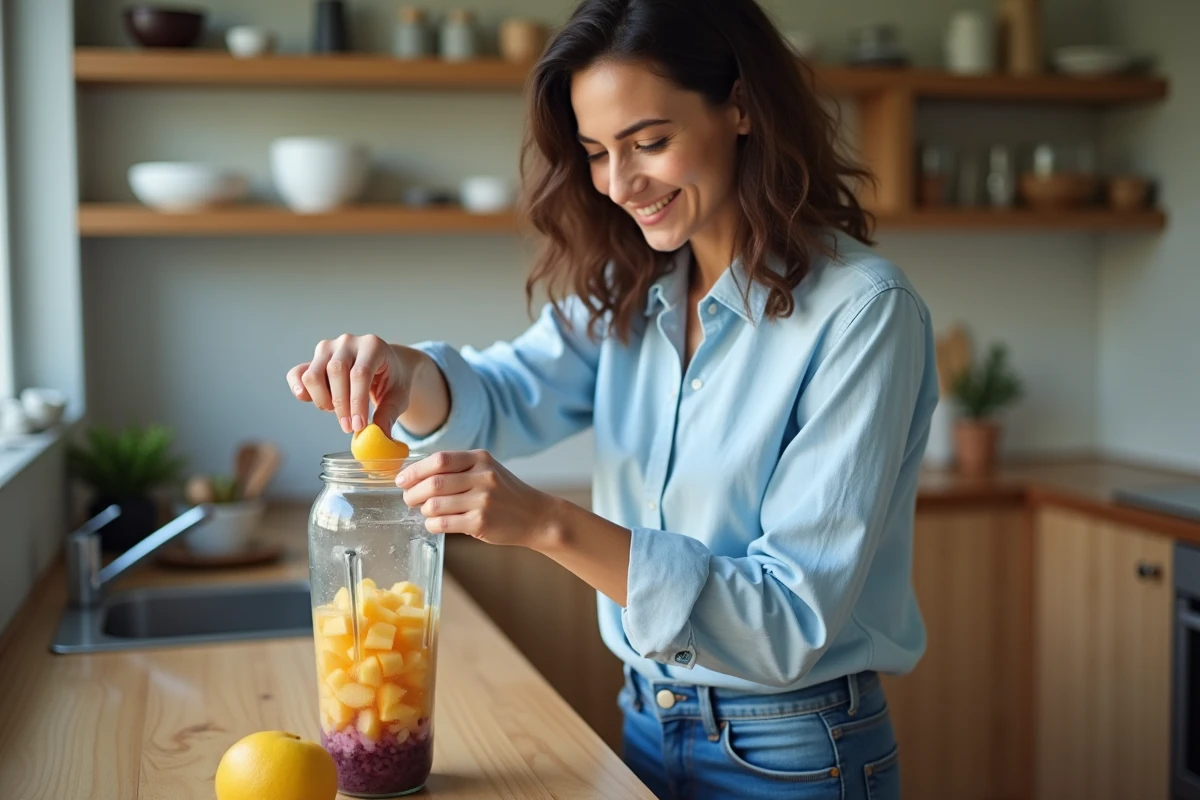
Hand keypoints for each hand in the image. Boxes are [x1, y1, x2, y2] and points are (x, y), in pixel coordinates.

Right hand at [286, 335, 421, 433]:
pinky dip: (300, 390)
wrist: (386, 364)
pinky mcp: (314, 358)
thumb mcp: (398, 396)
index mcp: (373, 346)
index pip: (360, 373)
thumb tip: (380, 436)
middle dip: (341, 404)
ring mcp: (328, 347)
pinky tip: (311, 401)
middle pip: (335, 372)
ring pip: (313, 375)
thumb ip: (389, 414)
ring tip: (337, 410)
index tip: (358, 426)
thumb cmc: (392, 379)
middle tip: (348, 427)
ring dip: (322, 399)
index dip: (357, 402)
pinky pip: (297, 374)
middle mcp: (348, 342)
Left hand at [397, 450, 559, 547]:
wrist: (536, 516)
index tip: (402, 480)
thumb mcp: (487, 470)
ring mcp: (483, 501)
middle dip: (412, 493)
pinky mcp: (481, 523)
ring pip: (435, 505)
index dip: (415, 471)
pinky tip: (435, 523)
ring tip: (427, 511)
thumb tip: (416, 475)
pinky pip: (443, 524)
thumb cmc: (506, 493)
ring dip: (423, 510)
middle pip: (433, 484)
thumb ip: (457, 468)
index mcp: (480, 458)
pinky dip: (432, 524)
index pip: (439, 460)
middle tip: (408, 499)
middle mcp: (482, 477)